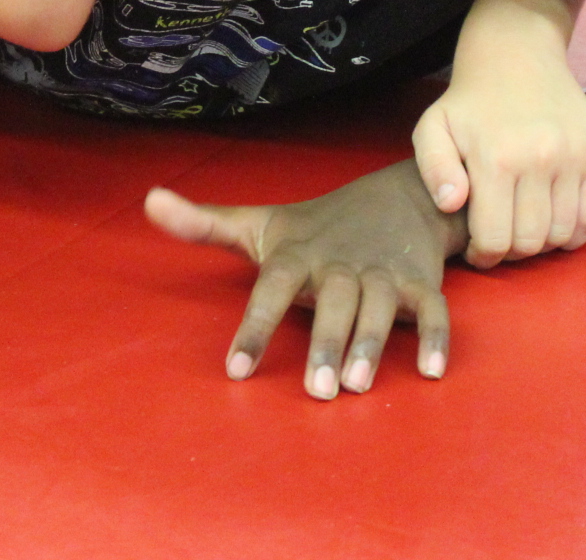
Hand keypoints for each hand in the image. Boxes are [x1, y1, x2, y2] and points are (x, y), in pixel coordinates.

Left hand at [145, 160, 461, 398]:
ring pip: (381, 306)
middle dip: (325, 342)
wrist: (397, 195)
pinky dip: (436, 338)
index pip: (270, 289)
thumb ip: (204, 224)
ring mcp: (382, 272)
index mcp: (296, 255)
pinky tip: (430, 373)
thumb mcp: (259, 223)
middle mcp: (339, 264)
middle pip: (332, 300)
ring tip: (358, 384)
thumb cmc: (315, 226)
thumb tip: (149, 200)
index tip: (237, 371)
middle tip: (316, 390)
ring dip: (372, 343)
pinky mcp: (420, 282)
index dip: (254, 328)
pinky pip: (433, 310)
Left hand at [412, 33, 585, 266]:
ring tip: (523, 229)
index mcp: (495, 159)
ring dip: (542, 244)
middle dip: (510, 253)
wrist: (516, 54)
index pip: (495, 239)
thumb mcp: (433, 126)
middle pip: (530, 242)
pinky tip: (554, 224)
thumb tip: (451, 203)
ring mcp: (571, 158)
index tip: (477, 251)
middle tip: (499, 239)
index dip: (483, 256)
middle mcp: (537, 160)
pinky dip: (575, 232)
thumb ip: (433, 168)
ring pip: (563, 234)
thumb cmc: (469, 100)